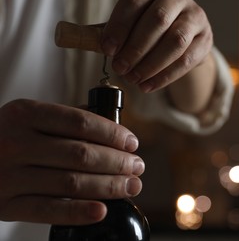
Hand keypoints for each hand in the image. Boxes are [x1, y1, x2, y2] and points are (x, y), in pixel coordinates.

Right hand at [0, 99, 144, 224]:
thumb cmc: (6, 137)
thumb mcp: (27, 117)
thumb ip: (64, 118)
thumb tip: (109, 124)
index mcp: (25, 114)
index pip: (81, 122)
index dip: (113, 134)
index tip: (132, 143)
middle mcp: (15, 142)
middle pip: (81, 154)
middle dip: (118, 162)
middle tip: (138, 167)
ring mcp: (8, 175)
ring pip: (71, 183)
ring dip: (109, 186)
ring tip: (131, 186)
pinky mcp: (5, 205)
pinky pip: (48, 210)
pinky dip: (79, 212)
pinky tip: (102, 210)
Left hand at [101, 0, 212, 92]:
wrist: (182, 35)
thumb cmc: (147, 28)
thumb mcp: (128, 24)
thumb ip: (106, 31)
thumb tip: (75, 39)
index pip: (134, 1)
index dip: (119, 26)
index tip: (107, 50)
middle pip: (158, 21)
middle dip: (136, 48)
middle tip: (120, 69)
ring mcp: (195, 16)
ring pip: (175, 41)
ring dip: (152, 64)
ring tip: (134, 80)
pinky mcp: (205, 38)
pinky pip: (187, 60)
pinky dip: (165, 76)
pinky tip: (149, 86)